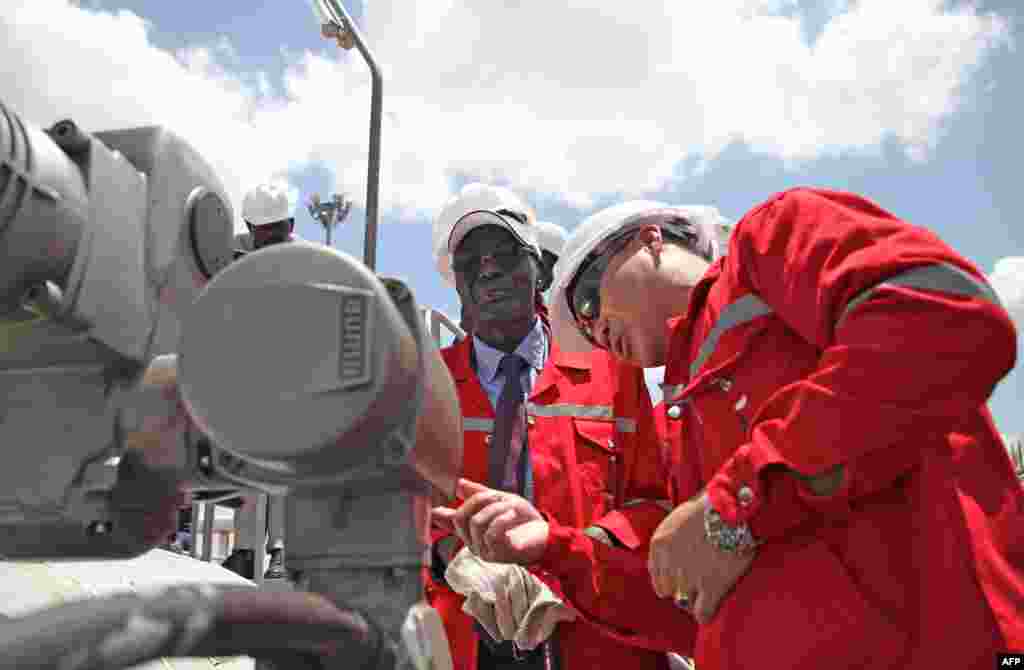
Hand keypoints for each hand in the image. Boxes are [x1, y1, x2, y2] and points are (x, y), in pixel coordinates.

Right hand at [432, 479, 548, 564]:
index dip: (440, 516)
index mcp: (473, 531)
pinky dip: (502, 518)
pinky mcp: (498, 555)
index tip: (432, 509)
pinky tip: (511, 515)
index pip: (451, 523)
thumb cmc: (524, 521)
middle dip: (478, 499)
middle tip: (496, 495)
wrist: (547, 535)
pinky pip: (491, 532)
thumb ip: (479, 494)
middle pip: (460, 517)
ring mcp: (485, 551)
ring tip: (510, 507)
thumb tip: (459, 483)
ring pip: (476, 522)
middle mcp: (474, 543)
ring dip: (495, 508)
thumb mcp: (501, 501)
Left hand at [648, 494, 754, 624]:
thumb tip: (672, 559)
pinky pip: (702, 613)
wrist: (733, 506)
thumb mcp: (678, 518)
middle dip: (681, 588)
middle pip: (668, 591)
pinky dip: (706, 612)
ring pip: (684, 602)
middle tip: (698, 581)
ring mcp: (689, 576)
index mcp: (659, 544)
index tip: (682, 577)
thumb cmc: (710, 509)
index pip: (656, 576)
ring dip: (695, 597)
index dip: (671, 578)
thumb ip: (669, 540)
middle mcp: (670, 562)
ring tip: (708, 587)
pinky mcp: (711, 585)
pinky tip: (712, 604)